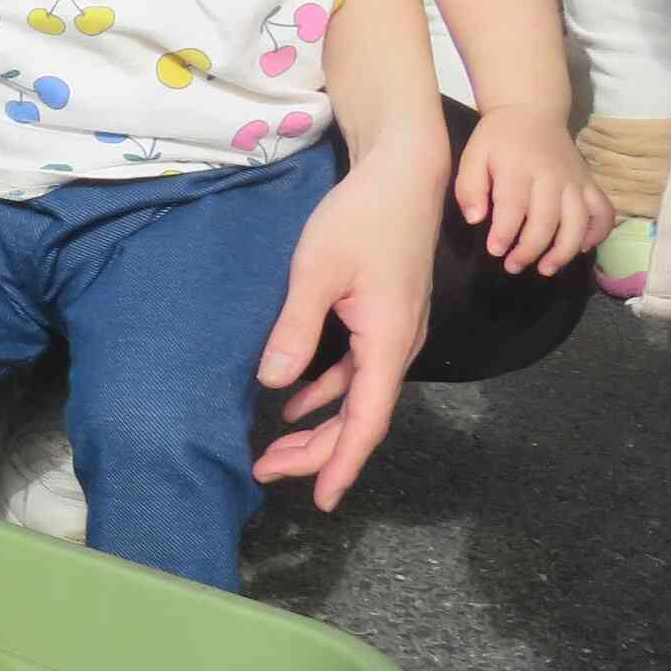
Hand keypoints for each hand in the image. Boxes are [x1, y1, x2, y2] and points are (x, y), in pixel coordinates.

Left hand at [251, 146, 440, 509]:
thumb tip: (273, 383)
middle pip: (360, 416)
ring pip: (357, 395)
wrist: (404, 172)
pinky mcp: (384, 316)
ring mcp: (394, 331)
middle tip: (267, 472)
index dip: (343, 462)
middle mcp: (399, 344)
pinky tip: (292, 401)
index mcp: (389, 340)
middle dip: (317, 451)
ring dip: (318, 424)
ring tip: (275, 450)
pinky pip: (356, 369)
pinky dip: (325, 390)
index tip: (322, 499)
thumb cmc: (361, 216)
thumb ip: (296, 328)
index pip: (366, 419)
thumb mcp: (317, 271)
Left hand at [457, 106, 612, 273]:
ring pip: (578, 221)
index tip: (495, 251)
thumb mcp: (473, 156)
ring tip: (546, 268)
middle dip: (530, 249)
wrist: (531, 112)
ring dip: (564, 250)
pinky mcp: (590, 183)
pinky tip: (581, 248)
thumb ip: (469, 187)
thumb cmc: (497, 139)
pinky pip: (603, 211)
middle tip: (512, 266)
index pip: (514, 206)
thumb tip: (475, 219)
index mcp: (519, 169)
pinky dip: (598, 232)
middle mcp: (551, 176)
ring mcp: (575, 181)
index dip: (505, 233)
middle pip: (547, 220)